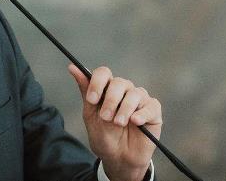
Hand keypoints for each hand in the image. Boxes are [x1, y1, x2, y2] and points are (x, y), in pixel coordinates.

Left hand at [69, 65, 161, 180]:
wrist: (118, 158)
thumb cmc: (104, 135)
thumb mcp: (90, 114)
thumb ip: (85, 90)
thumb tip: (72, 67)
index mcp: (108, 88)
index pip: (104, 73)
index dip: (97, 83)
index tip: (91, 99)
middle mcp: (125, 90)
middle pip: (120, 82)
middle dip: (110, 100)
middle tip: (105, 117)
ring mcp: (140, 100)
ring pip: (135, 93)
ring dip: (124, 109)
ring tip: (118, 123)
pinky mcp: (153, 111)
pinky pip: (151, 106)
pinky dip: (142, 114)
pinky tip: (135, 122)